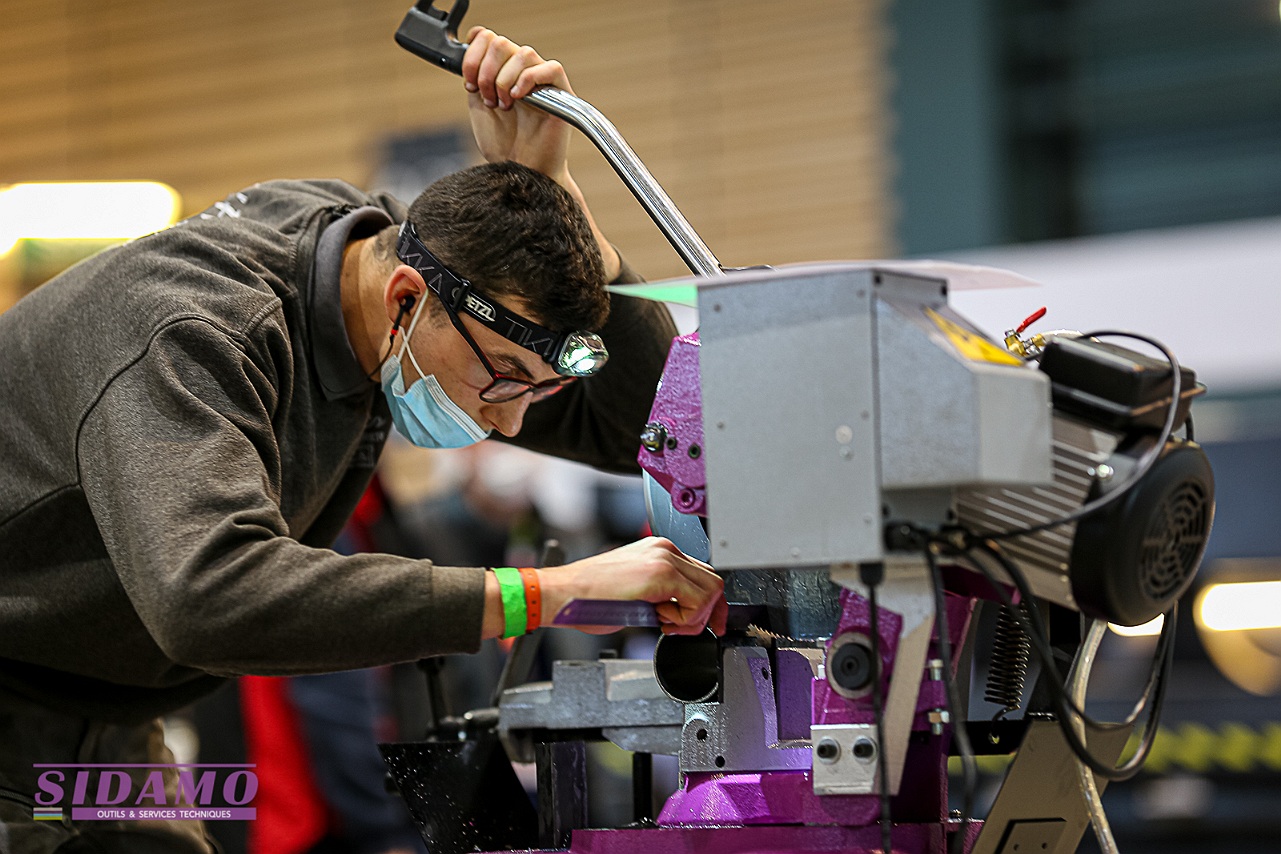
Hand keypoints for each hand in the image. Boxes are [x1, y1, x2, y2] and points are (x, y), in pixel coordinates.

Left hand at [461, 27, 571, 182]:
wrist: (520, 174)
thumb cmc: (504, 147)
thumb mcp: (478, 106)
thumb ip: (476, 77)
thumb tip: (472, 52)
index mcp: (503, 72)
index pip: (489, 39)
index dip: (474, 55)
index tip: (468, 82)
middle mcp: (523, 73)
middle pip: (503, 43)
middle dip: (486, 70)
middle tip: (487, 98)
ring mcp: (543, 83)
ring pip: (524, 53)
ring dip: (504, 79)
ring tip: (503, 104)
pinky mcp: (562, 96)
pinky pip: (551, 68)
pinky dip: (528, 79)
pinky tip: (518, 98)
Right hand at [540, 537, 727, 635]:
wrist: (562, 594)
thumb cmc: (588, 597)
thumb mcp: (634, 590)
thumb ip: (662, 593)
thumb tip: (683, 611)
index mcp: (659, 551)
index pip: (703, 576)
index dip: (708, 605)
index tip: (707, 624)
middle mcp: (664, 549)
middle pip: (712, 583)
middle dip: (704, 614)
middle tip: (678, 628)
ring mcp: (663, 559)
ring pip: (711, 591)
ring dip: (693, 617)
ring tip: (664, 623)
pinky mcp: (660, 574)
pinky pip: (696, 601)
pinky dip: (685, 619)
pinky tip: (659, 620)